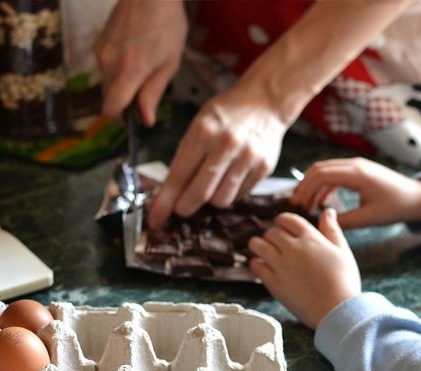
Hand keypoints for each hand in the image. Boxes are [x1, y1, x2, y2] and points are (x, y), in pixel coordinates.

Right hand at [93, 0, 187, 126]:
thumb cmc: (166, 23)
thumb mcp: (169, 62)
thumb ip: (154, 93)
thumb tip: (146, 119)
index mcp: (128, 72)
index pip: (111, 108)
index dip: (120, 118)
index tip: (131, 118)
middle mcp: (109, 64)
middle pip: (107, 97)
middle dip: (123, 100)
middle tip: (144, 90)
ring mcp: (101, 52)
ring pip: (106, 81)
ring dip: (120, 83)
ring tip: (142, 65)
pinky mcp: (98, 42)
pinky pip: (105, 65)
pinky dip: (116, 67)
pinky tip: (133, 52)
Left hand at [147, 86, 286, 228]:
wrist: (265, 100)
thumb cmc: (225, 115)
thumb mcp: (199, 125)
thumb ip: (185, 158)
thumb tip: (169, 195)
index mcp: (202, 132)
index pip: (178, 177)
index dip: (164, 203)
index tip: (155, 220)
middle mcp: (225, 145)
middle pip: (199, 194)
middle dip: (185, 208)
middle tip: (181, 209)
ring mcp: (247, 157)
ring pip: (221, 200)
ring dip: (210, 200)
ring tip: (211, 186)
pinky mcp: (264, 168)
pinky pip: (239, 196)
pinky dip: (230, 194)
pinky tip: (229, 179)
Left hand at [249, 209, 360, 328]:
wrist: (337, 310)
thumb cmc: (344, 281)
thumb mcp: (342, 251)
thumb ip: (332, 230)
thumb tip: (328, 211)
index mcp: (311, 238)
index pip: (288, 219)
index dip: (282, 221)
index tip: (281, 225)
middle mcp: (293, 249)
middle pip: (272, 232)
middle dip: (272, 234)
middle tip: (273, 241)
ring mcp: (281, 266)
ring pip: (258, 245)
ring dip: (257, 244)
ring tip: (260, 248)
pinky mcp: (274, 283)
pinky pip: (256, 267)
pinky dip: (256, 263)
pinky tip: (260, 265)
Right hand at [291, 158, 420, 229]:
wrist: (417, 197)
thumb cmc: (396, 207)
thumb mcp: (369, 218)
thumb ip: (345, 221)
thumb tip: (322, 224)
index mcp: (357, 174)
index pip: (321, 175)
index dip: (305, 189)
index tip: (297, 205)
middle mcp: (355, 165)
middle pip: (319, 169)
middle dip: (304, 186)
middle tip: (295, 205)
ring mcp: (357, 166)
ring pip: (325, 170)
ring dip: (312, 185)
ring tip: (305, 204)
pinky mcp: (358, 171)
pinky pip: (334, 174)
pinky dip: (323, 186)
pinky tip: (320, 202)